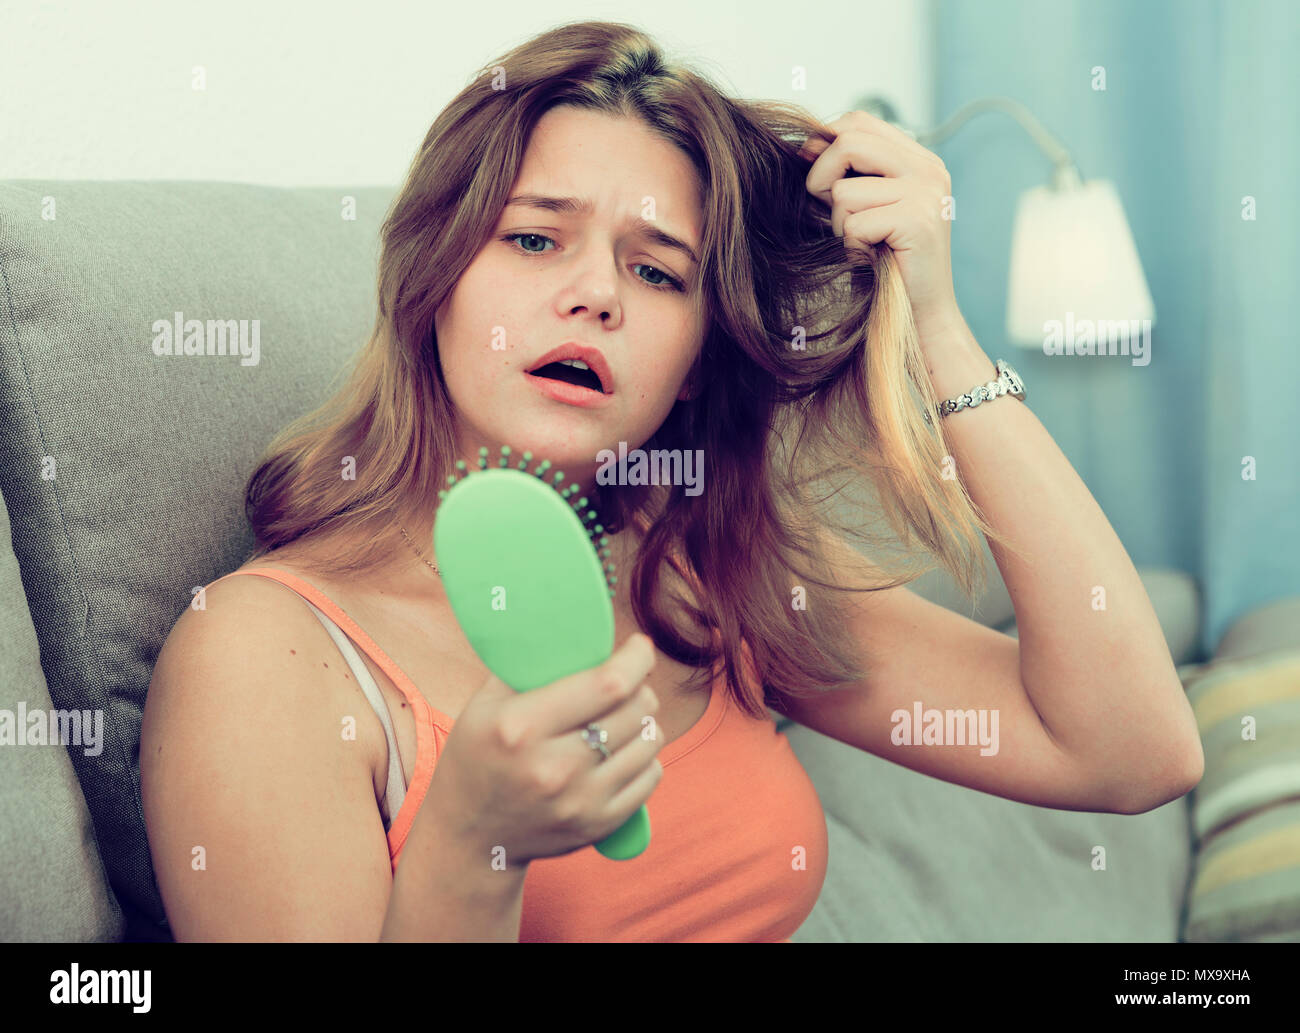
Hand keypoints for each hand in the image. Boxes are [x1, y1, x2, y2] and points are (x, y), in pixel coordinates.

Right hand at [427, 632, 663, 868]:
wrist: (469, 836)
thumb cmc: (479, 755)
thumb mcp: (486, 704)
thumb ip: (532, 666)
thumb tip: (578, 624)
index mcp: (520, 727)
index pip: (607, 684)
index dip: (635, 659)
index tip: (638, 646)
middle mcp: (552, 768)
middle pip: (636, 709)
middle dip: (640, 686)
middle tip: (626, 682)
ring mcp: (578, 802)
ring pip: (650, 742)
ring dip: (645, 721)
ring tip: (623, 716)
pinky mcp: (596, 826)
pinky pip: (651, 777)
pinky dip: (645, 757)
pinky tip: (623, 750)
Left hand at [797, 110, 963, 347]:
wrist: (922, 314)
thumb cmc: (886, 263)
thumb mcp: (869, 208)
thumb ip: (850, 174)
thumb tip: (807, 146)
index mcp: (919, 160)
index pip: (859, 121)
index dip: (824, 140)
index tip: (809, 168)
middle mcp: (928, 169)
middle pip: (848, 142)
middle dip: (821, 179)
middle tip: (827, 210)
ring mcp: (926, 193)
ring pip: (845, 192)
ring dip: (840, 225)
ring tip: (864, 243)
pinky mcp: (917, 221)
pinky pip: (854, 224)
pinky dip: (852, 248)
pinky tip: (872, 258)